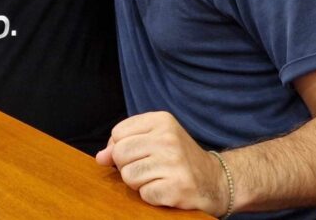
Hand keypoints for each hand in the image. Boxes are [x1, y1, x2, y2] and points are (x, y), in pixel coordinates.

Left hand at [96, 112, 228, 215]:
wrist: (216, 181)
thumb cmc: (178, 158)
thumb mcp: (154, 139)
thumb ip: (124, 143)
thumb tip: (100, 158)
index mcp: (162, 120)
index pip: (118, 133)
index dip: (120, 147)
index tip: (136, 153)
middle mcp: (168, 138)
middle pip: (120, 154)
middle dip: (127, 166)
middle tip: (147, 168)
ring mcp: (174, 163)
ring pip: (128, 176)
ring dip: (138, 183)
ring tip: (157, 178)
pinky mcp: (178, 187)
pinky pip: (144, 194)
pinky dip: (151, 196)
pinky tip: (166, 189)